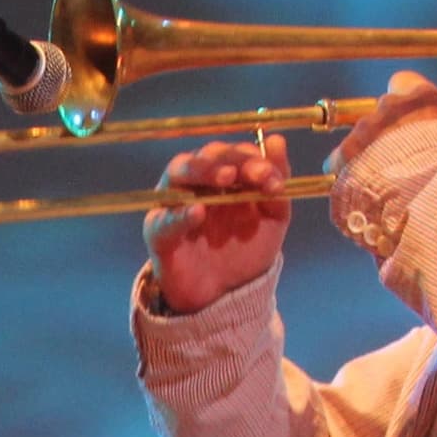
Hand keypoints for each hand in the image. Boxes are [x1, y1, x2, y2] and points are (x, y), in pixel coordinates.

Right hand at [142, 136, 291, 317]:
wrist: (226, 296)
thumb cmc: (245, 250)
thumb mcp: (272, 217)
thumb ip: (275, 181)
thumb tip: (278, 140)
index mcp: (223, 175)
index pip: (234, 153)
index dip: (253, 158)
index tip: (271, 178)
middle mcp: (196, 182)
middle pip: (206, 155)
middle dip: (231, 160)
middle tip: (252, 174)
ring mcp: (174, 204)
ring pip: (178, 172)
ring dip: (203, 170)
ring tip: (226, 178)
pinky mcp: (158, 233)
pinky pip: (163, 219)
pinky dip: (179, 214)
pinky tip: (199, 212)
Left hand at [336, 70, 436, 172]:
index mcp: (423, 97)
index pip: (403, 82)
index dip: (403, 101)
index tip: (408, 117)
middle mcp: (390, 105)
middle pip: (380, 112)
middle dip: (385, 131)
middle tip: (396, 156)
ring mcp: (366, 128)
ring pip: (359, 136)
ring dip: (366, 153)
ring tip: (381, 179)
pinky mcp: (346, 154)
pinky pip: (337, 160)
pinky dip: (345, 172)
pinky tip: (355, 189)